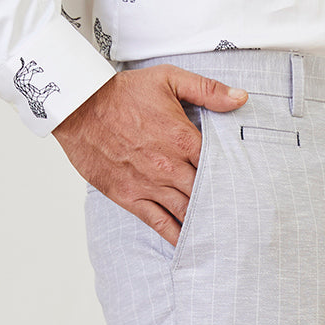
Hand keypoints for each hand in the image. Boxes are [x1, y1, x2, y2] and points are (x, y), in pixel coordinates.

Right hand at [52, 64, 247, 245]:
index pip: (218, 167)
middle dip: (222, 206)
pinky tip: (190, 245)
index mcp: (183, 138)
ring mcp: (150, 185)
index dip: (232, 179)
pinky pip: (159, 224)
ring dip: (203, 224)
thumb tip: (241, 97)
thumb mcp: (168, 79)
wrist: (79, 106)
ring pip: (186, 212)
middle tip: (240, 218)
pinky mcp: (131, 197)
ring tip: (221, 236)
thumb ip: (207, 90)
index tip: (245, 188)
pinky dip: (176, 236)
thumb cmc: (123, 93)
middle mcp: (170, 167)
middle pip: (206, 194)